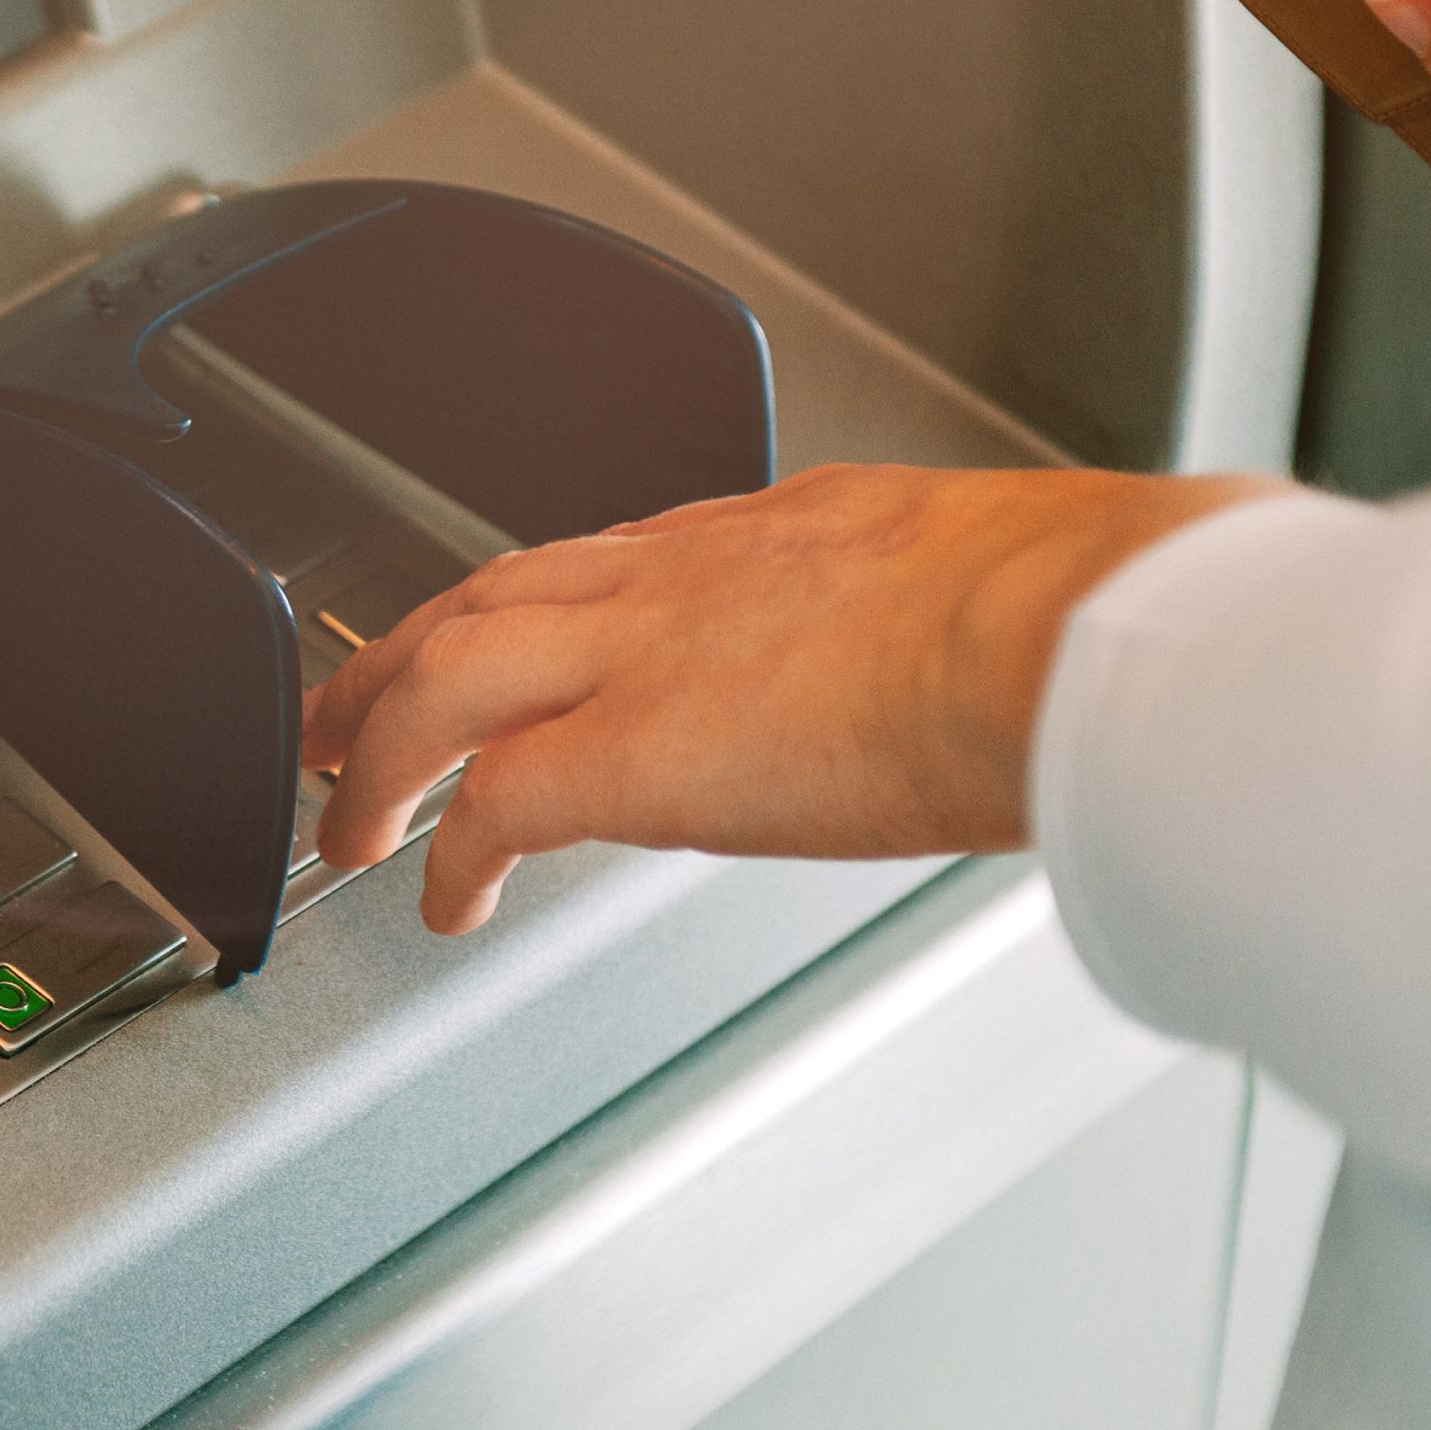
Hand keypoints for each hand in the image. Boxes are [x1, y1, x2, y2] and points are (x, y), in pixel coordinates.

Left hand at [299, 465, 1277, 933]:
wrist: (1069, 634)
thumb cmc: (1082, 618)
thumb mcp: (1008, 574)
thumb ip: (971, 614)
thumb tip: (1020, 671)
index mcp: (787, 528)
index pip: (627, 555)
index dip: (556, 605)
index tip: (533, 641)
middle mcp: (690, 574)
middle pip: (493, 593)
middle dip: (408, 651)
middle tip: (358, 703)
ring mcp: (644, 654)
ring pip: (445, 673)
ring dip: (381, 743)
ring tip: (348, 812)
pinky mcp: (624, 754)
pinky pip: (492, 804)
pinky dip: (447, 851)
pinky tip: (440, 901)